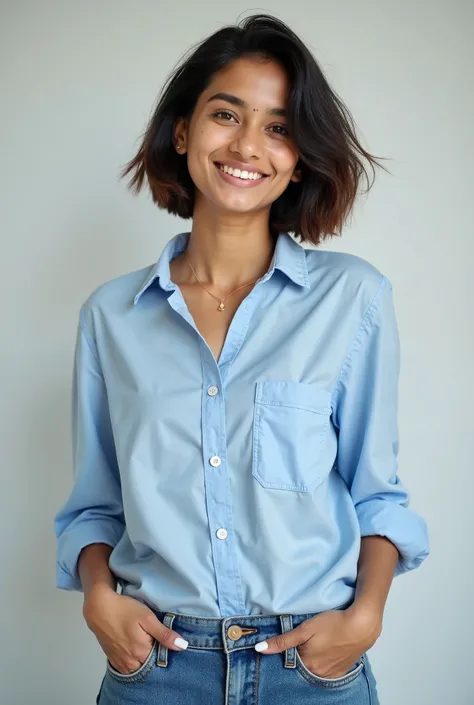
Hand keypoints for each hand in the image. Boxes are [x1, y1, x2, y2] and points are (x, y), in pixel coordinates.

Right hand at [82, 586, 187, 674]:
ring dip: (143, 656)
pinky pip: (127, 665)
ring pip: (138, 665)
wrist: (98, 607)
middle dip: (154, 654)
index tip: (164, 637)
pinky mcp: (113, 658)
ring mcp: (120, 662)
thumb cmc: (124, 610)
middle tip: (152, 635)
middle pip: (149, 664)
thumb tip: (182, 646)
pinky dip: (133, 658)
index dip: (165, 649)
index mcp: (141, 653)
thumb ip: (164, 634)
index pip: (161, 660)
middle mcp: (130, 662)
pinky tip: (133, 643)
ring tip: (143, 638)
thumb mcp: (147, 618)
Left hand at [254, 606, 381, 678]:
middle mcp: (318, 673)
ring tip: (317, 643)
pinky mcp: (341, 671)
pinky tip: (326, 649)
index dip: (287, 649)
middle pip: (301, 666)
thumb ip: (283, 641)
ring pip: (314, 668)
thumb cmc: (333, 623)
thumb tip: (259, 649)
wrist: (362, 625)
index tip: (290, 639)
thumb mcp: (306, 629)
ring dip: (311, 658)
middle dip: (299, 655)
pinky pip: (326, 670)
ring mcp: (331, 674)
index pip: (289, 661)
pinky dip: (323, 661)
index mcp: (307, 664)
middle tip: (306, 639)